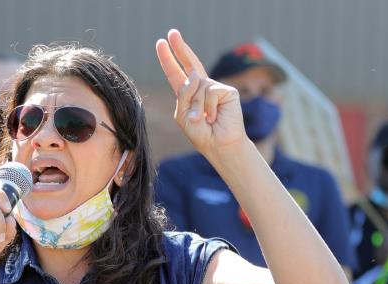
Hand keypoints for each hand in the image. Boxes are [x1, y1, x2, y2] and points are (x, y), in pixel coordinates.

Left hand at [155, 29, 246, 157]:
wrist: (219, 145)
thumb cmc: (201, 134)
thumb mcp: (183, 115)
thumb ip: (184, 95)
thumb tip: (194, 75)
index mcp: (188, 95)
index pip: (176, 73)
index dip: (168, 59)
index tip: (161, 43)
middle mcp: (201, 88)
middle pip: (189, 63)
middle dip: (180, 48)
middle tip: (171, 33)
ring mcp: (214, 87)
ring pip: (196, 86)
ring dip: (196, 107)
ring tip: (203, 120)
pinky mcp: (226, 90)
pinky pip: (209, 92)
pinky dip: (207, 107)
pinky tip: (214, 117)